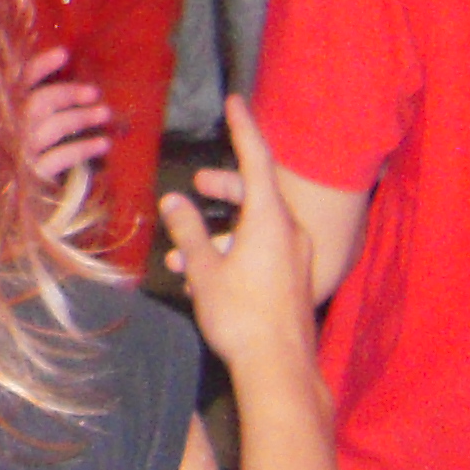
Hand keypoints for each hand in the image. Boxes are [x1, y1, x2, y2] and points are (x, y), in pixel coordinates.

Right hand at [17, 42, 110, 189]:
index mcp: (6, 116)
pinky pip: (59, 159)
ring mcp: (19, 156)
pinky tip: (103, 144)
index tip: (64, 53)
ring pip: (50, 128)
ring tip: (104, 114)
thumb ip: (48, 111)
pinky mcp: (32, 179)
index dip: (40, 67)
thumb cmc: (32, 163)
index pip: (17, 84)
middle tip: (94, 92)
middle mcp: (9, 133)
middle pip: (37, 103)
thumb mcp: (36, 132)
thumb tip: (84, 91)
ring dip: (81, 118)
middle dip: (68, 93)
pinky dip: (83, 149)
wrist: (18, 214)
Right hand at [157, 99, 318, 390]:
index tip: (236, 101)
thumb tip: (174, 200)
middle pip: (256, 193)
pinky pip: (261, 251)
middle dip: (223, 186)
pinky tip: (201, 277)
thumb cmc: (241, 315)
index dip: (244, 128)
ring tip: (181, 249)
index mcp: (271, 220)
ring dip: (219, 230)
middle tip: (196, 181)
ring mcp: (295, 258)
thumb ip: (188, 230)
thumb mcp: (204, 269)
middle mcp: (290, 232)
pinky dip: (233, 250)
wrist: (279, 368)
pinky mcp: (292, 280)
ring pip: (254, 227)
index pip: (257, 159)